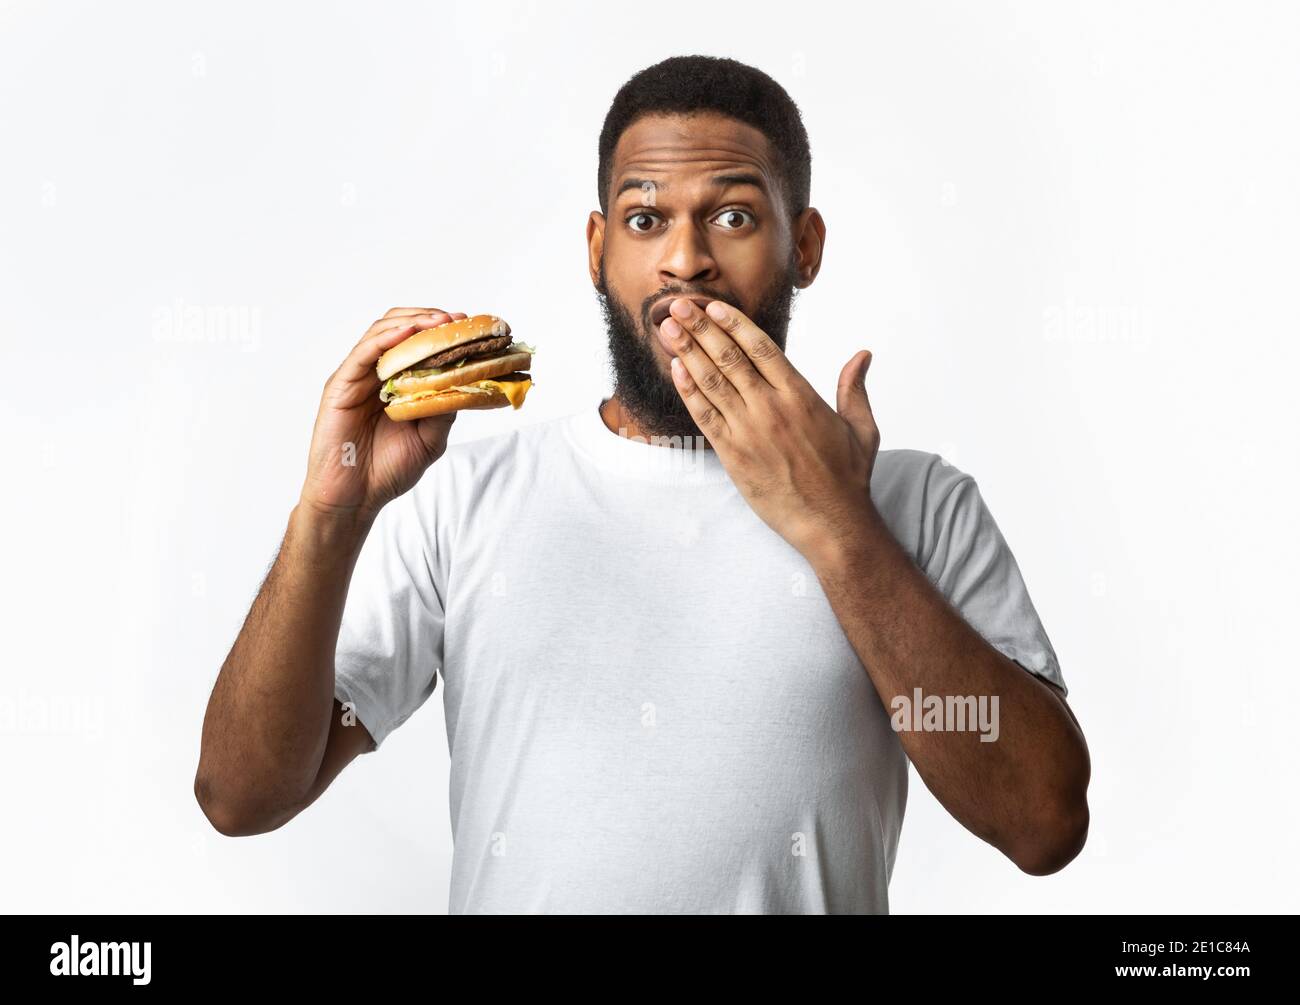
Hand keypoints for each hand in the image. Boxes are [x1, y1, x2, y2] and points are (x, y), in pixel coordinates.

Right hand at [298, 307, 467, 522]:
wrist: (355, 499)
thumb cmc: (387, 471)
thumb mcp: (430, 438)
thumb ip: (444, 408)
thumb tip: (468, 380)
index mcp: (396, 384)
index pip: (417, 345)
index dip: (442, 333)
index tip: (470, 328)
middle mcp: (375, 375)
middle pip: (399, 330)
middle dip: (429, 320)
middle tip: (457, 321)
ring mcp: (356, 378)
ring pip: (381, 334)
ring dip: (412, 322)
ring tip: (439, 321)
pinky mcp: (340, 386)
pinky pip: (363, 353)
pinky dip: (386, 338)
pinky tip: (408, 332)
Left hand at [656, 297, 883, 559]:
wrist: (831, 523)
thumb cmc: (847, 478)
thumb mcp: (862, 428)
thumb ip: (855, 388)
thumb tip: (862, 355)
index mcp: (801, 396)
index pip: (761, 348)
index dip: (733, 324)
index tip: (713, 307)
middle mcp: (771, 408)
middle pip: (729, 358)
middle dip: (700, 329)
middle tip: (679, 306)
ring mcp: (749, 432)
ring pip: (712, 382)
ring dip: (687, 352)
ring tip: (667, 329)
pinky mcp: (733, 455)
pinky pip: (704, 417)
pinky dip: (688, 392)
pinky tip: (675, 370)